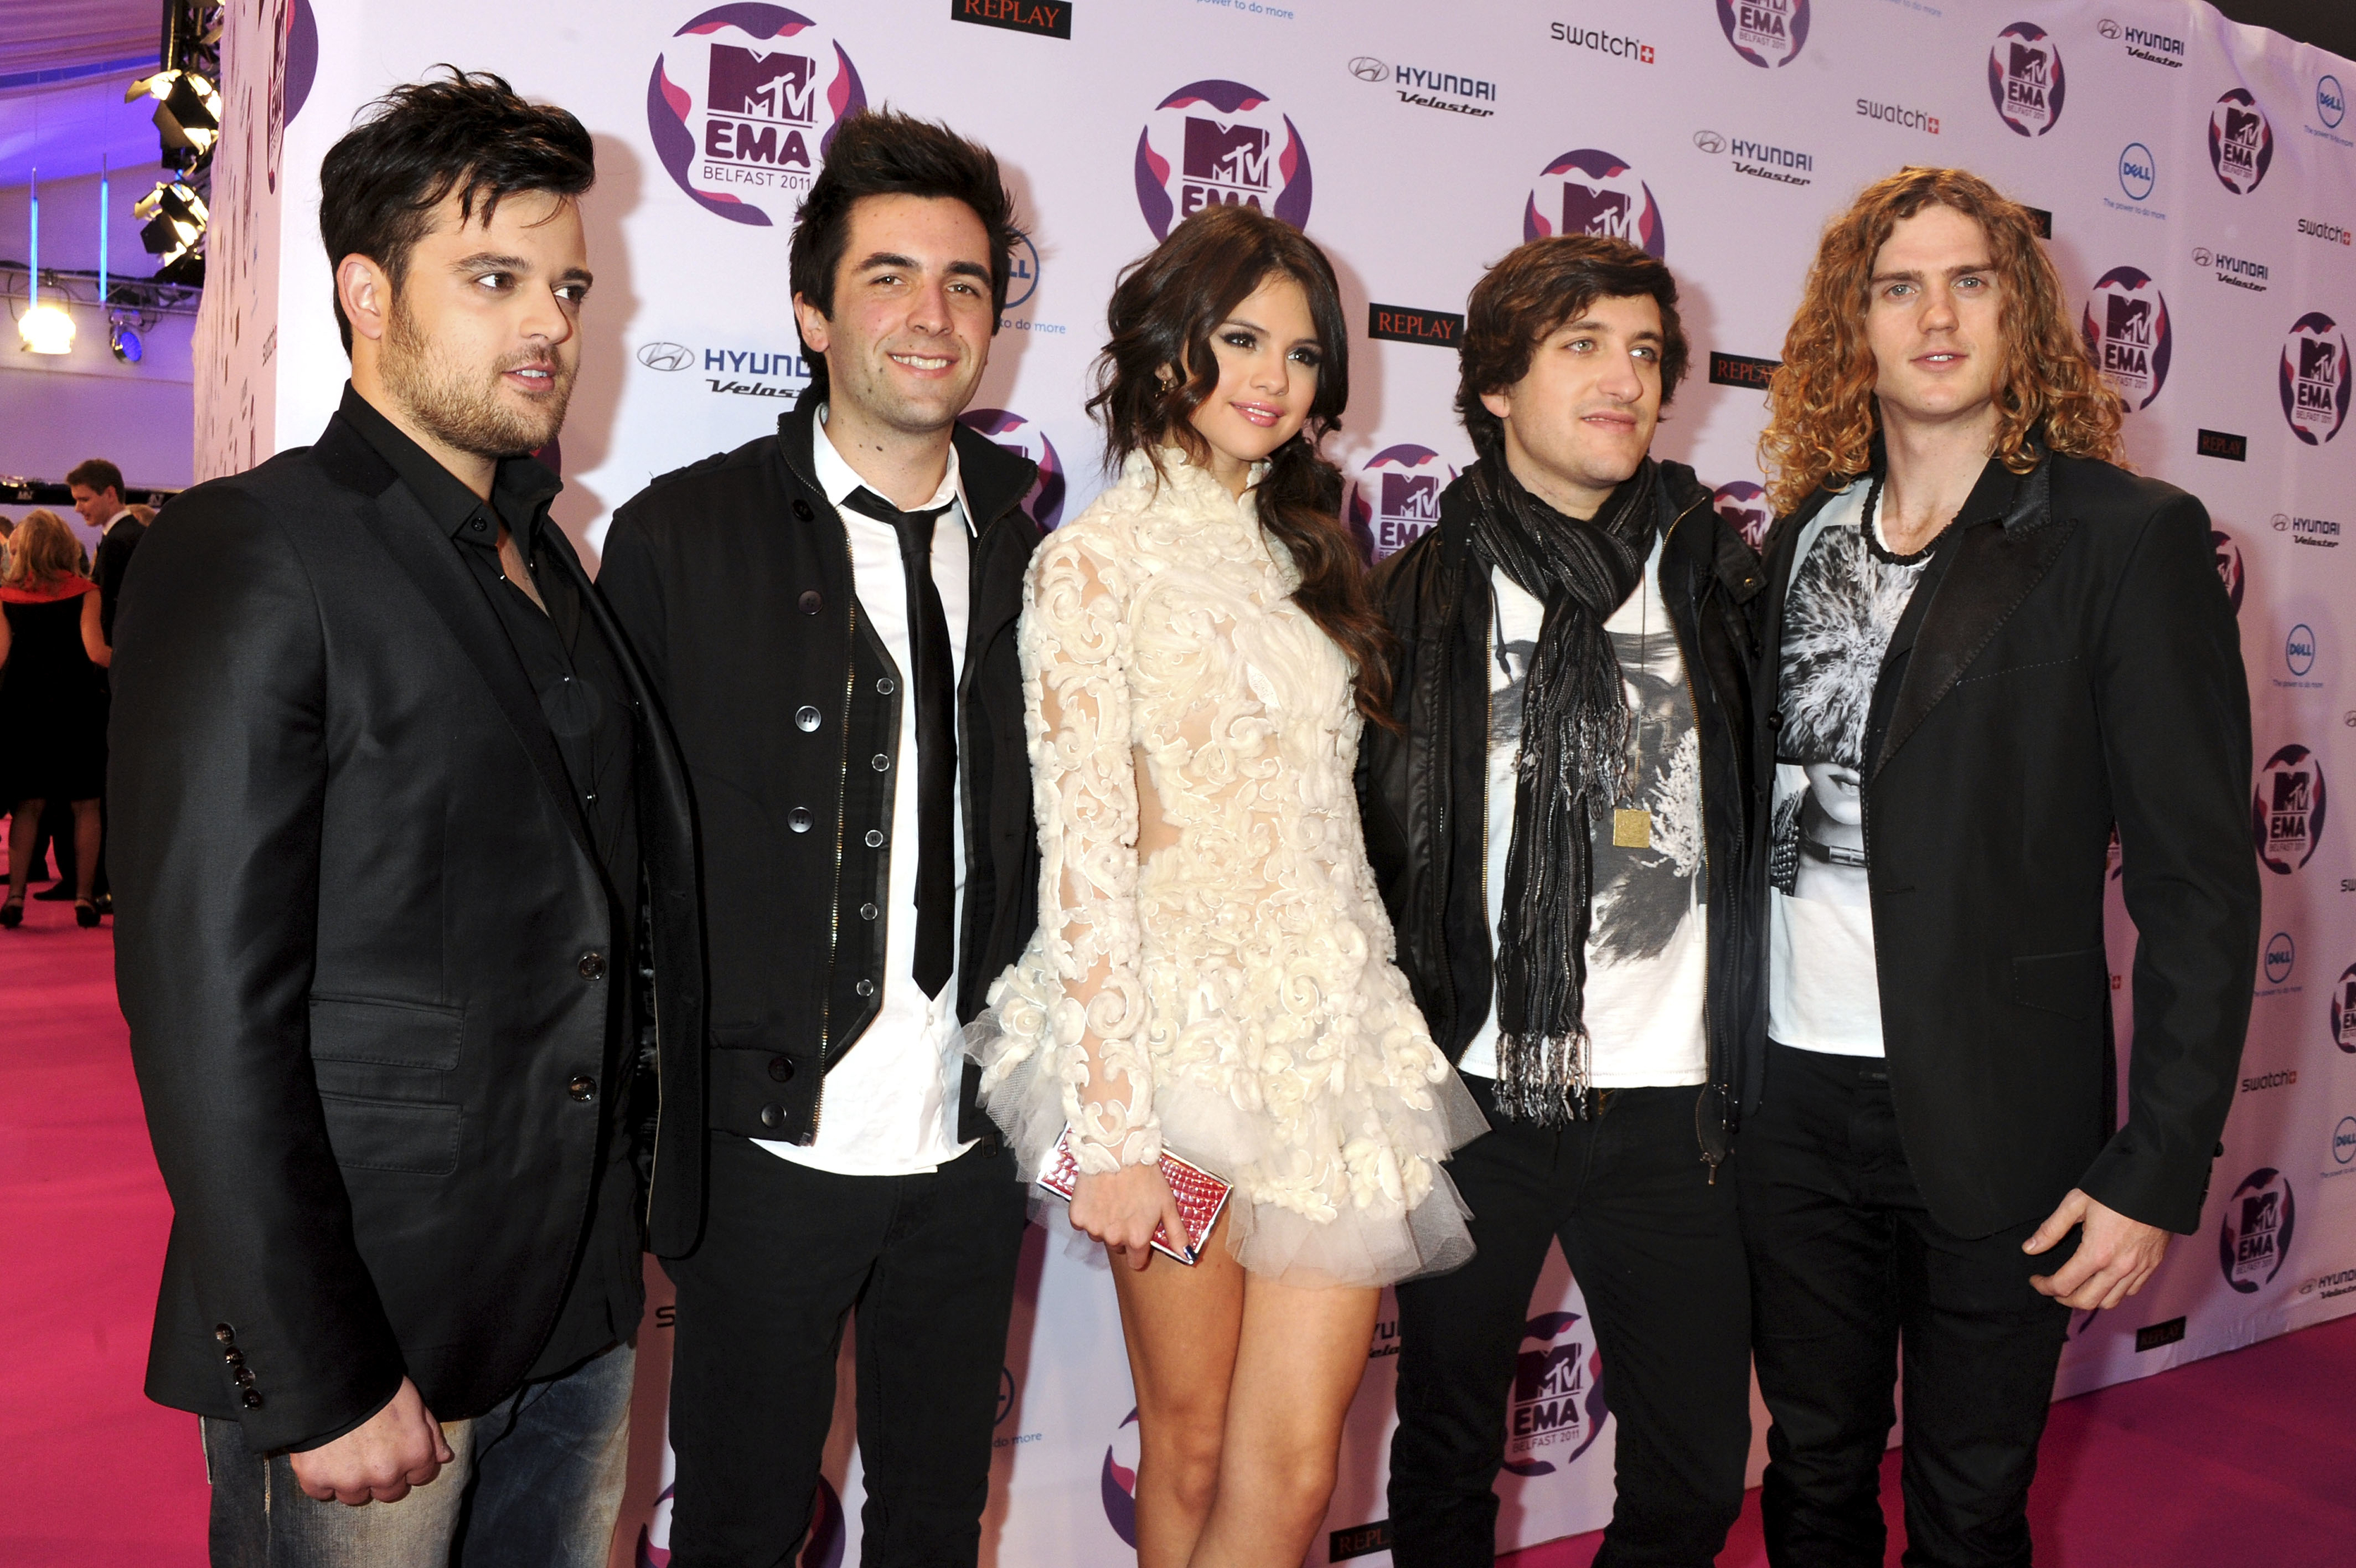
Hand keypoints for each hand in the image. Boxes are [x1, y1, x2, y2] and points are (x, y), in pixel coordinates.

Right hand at [287, 1378, 453, 1504]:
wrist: (333, 1379)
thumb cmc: (379, 1387)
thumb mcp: (414, 1403)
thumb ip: (431, 1434)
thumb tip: (444, 1457)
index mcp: (415, 1455)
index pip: (419, 1476)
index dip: (408, 1462)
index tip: (395, 1450)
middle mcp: (386, 1475)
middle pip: (388, 1492)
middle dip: (381, 1476)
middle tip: (369, 1451)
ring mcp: (350, 1481)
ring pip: (354, 1496)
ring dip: (351, 1480)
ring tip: (345, 1451)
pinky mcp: (317, 1480)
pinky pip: (321, 1492)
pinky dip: (321, 1478)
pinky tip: (323, 1455)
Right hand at [1070, 1162, 1189, 1270]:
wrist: (1117, 1152)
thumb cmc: (1145, 1176)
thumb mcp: (1168, 1204)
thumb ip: (1176, 1234)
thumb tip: (1187, 1256)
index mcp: (1137, 1239)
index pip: (1136, 1262)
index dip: (1139, 1249)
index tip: (1138, 1232)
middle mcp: (1115, 1238)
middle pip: (1117, 1246)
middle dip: (1122, 1233)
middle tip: (1126, 1209)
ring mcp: (1094, 1228)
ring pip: (1099, 1234)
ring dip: (1104, 1223)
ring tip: (1111, 1199)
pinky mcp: (1078, 1217)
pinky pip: (1082, 1223)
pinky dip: (1088, 1213)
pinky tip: (1097, 1197)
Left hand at [2024, 1188, 2171, 1310]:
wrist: (2156, 1182)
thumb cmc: (2115, 1189)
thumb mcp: (2076, 1203)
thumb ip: (2051, 1229)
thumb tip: (2030, 1248)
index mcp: (2097, 1253)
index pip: (2064, 1284)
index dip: (2044, 1286)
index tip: (2036, 1280)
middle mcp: (2119, 1267)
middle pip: (2086, 1301)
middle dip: (2064, 1299)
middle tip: (2052, 1288)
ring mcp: (2139, 1268)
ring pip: (2110, 1301)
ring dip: (2089, 1299)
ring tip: (2076, 1287)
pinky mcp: (2153, 1265)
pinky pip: (2131, 1290)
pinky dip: (2113, 1292)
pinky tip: (2102, 1280)